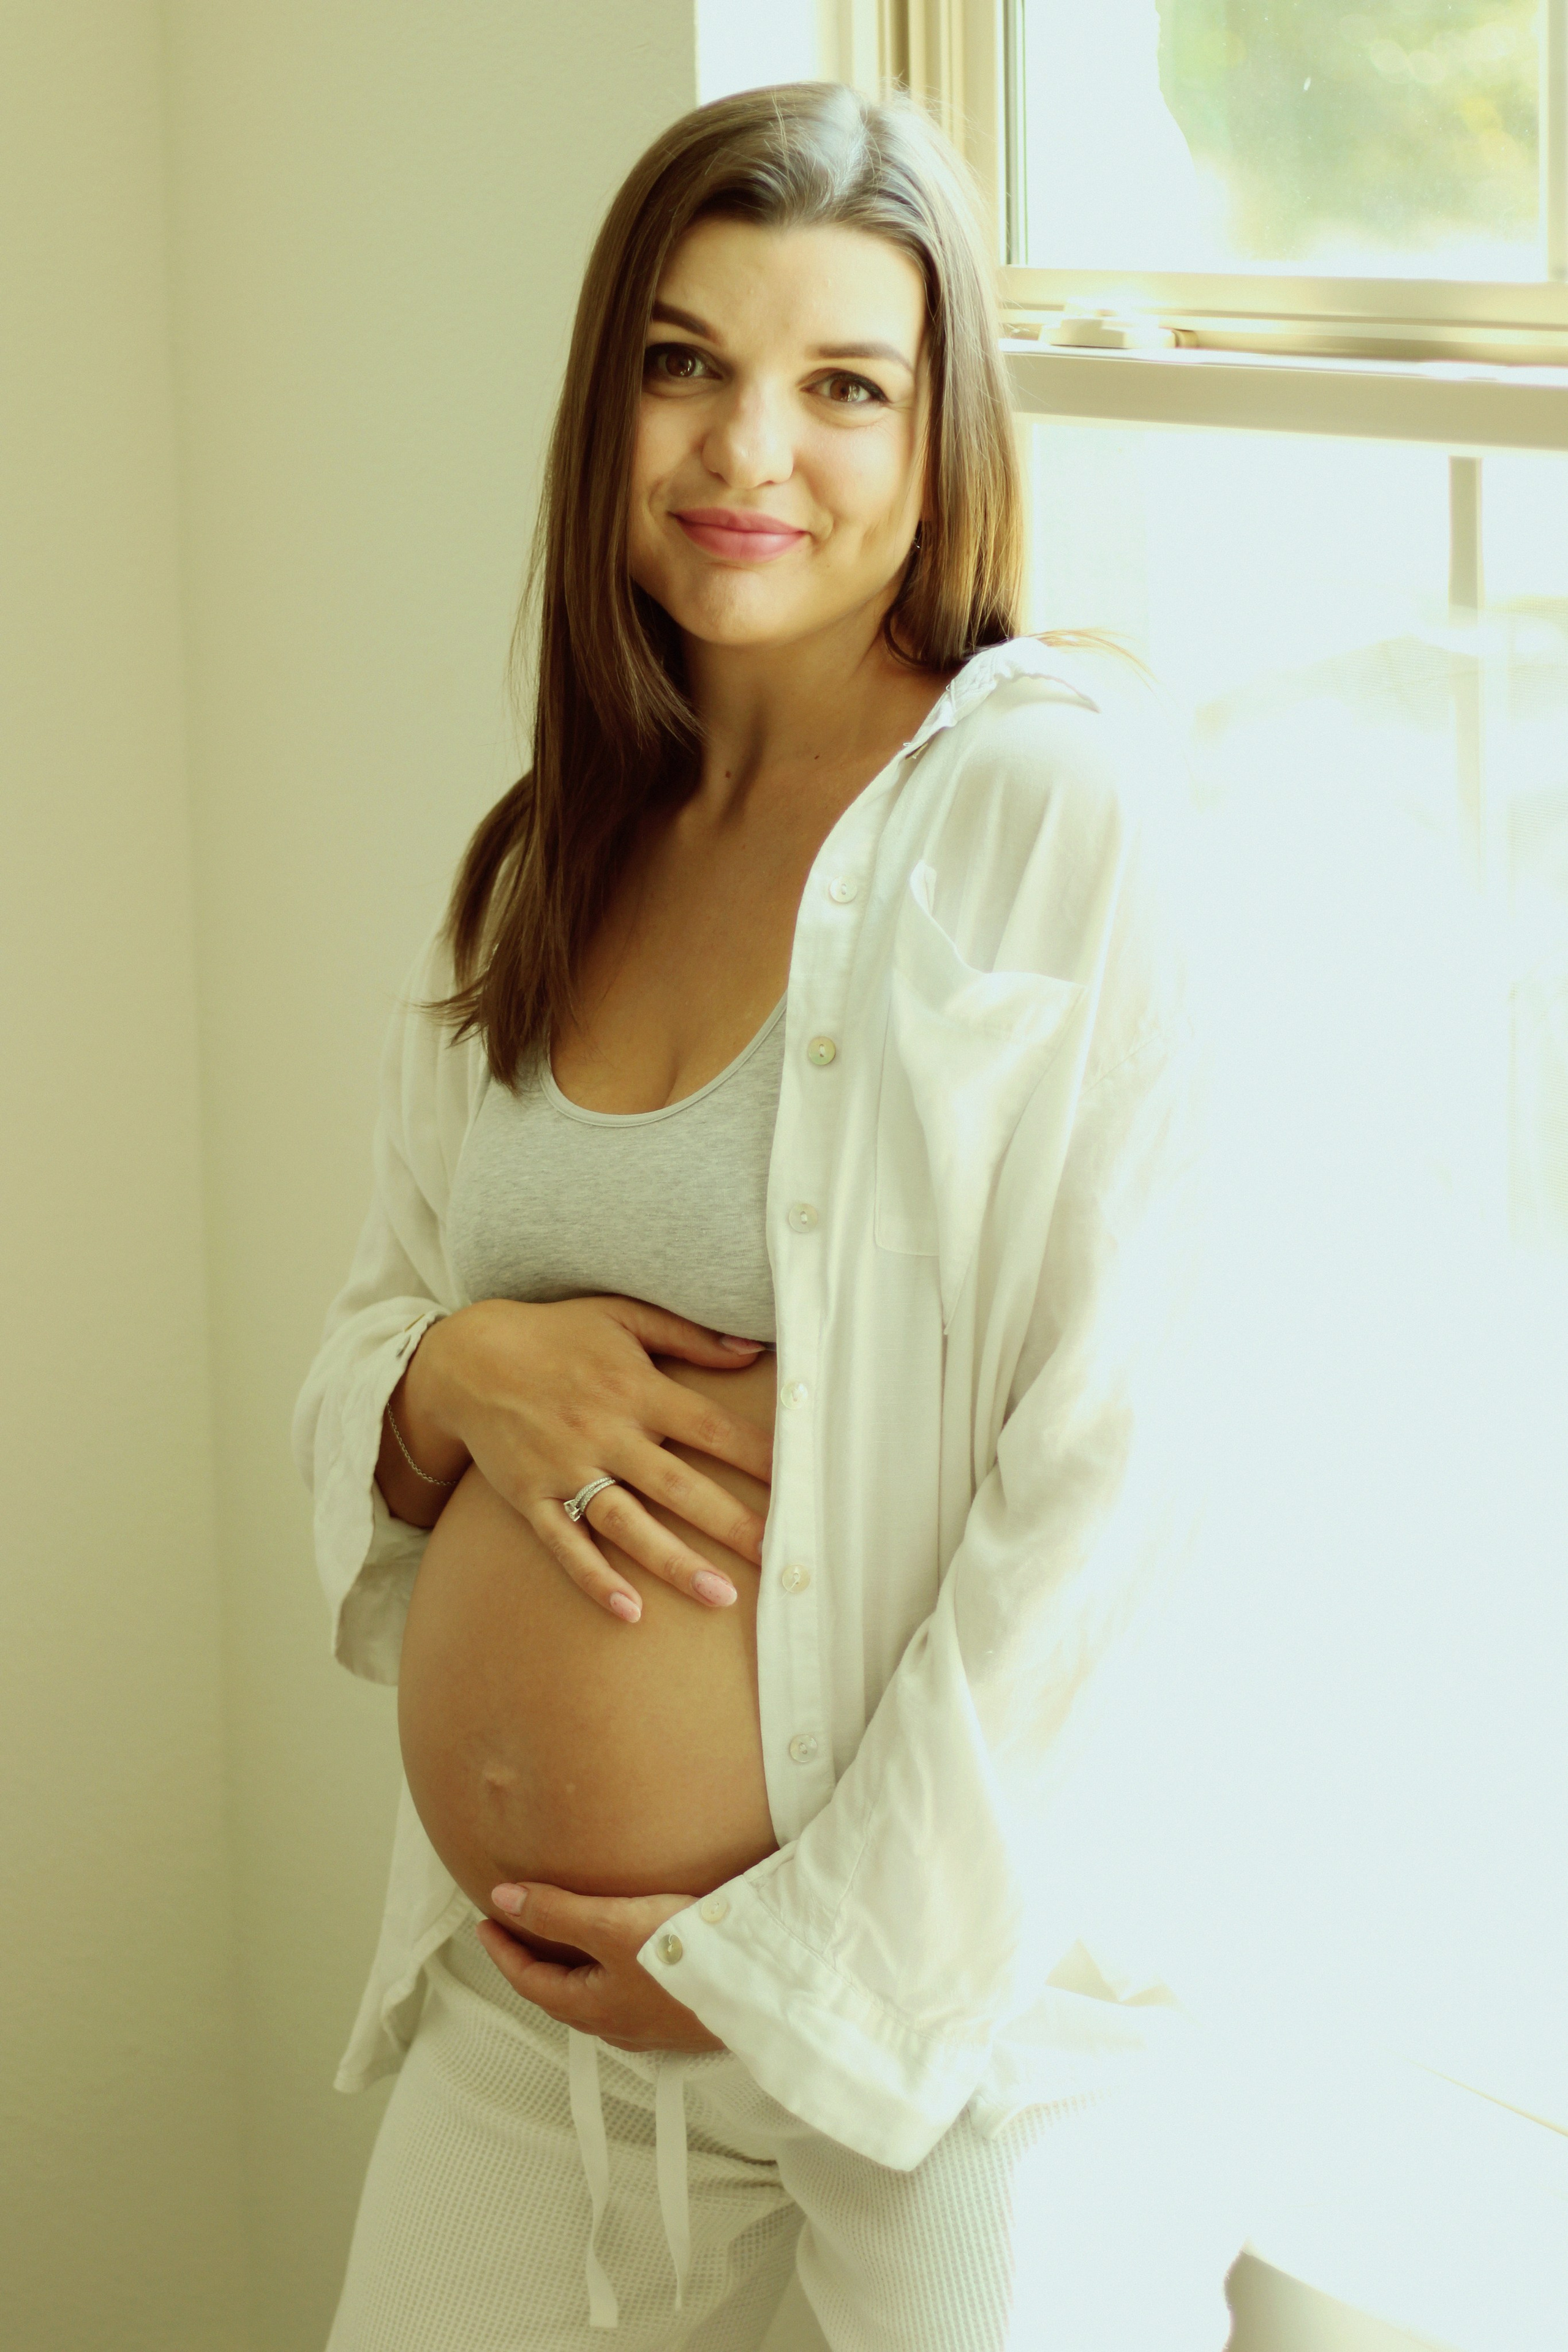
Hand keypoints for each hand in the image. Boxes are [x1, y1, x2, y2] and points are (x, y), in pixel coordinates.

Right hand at [401, 1295, 773, 1619]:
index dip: (758, 1455)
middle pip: (680, 1485)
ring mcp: (566, 1469)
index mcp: (637, 1389)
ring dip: (673, 1562)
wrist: (467, 1358)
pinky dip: (595, 1579)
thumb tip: (754, 1347)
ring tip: (720, 1596)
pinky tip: (629, 1612)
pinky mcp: (530, 1498)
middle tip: (779, 1558)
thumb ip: (688, 1336)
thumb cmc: (556, 1334)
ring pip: (628, 1524)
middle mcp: (605, 1432)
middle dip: (732, 1523)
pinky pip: (566, 1546)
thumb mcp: (623, 1317)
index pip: (712, 1427)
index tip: (802, 1483)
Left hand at [475, 1883, 725, 2052]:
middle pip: (559, 1993)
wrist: (758, 1987)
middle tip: (518, 1930)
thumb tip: (502, 1901)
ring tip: (566, 1939)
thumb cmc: (683, 1958)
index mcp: (590, 2008)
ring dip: (573, 1969)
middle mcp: (615, 2025)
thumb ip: (556, 1912)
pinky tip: (627, 1958)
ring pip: (594, 1997)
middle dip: (535, 1962)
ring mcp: (649, 2025)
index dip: (503, 1950)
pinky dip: (609, 1973)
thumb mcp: (611, 1925)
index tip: (485, 1922)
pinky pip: (627, 1995)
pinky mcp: (679, 2015)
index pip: (530, 1981)